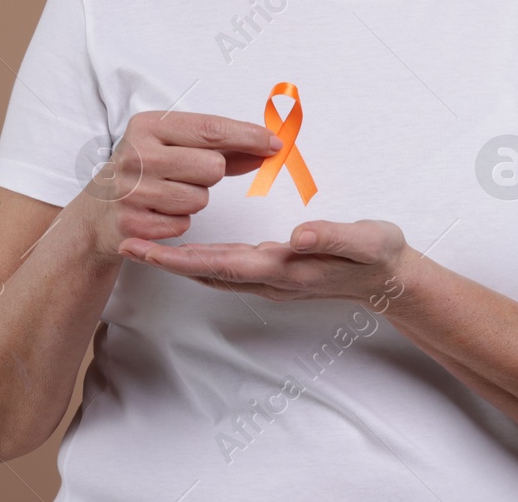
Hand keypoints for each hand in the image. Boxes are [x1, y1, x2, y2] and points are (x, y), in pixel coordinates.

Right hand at [79, 111, 282, 261]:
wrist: (98, 208)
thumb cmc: (145, 169)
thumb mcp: (174, 145)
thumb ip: (221, 146)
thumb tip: (268, 148)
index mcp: (147, 125)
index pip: (210, 129)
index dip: (248, 136)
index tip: (275, 142)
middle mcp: (136, 154)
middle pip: (211, 167)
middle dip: (211, 174)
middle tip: (189, 174)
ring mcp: (130, 190)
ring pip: (200, 199)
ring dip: (194, 200)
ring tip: (169, 193)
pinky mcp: (131, 224)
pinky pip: (182, 225)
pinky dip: (177, 221)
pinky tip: (158, 212)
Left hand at [119, 219, 414, 307]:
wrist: (393, 281)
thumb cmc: (379, 256)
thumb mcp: (366, 240)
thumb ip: (332, 237)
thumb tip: (297, 236)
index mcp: (285, 268)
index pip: (221, 263)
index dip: (179, 257)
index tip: (144, 249)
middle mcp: (271, 279)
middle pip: (206, 271)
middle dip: (164, 260)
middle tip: (124, 243)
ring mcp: (272, 280)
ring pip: (213, 272)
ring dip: (177, 261)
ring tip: (144, 245)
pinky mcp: (275, 274)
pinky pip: (226, 269)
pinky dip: (200, 259)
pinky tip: (187, 249)